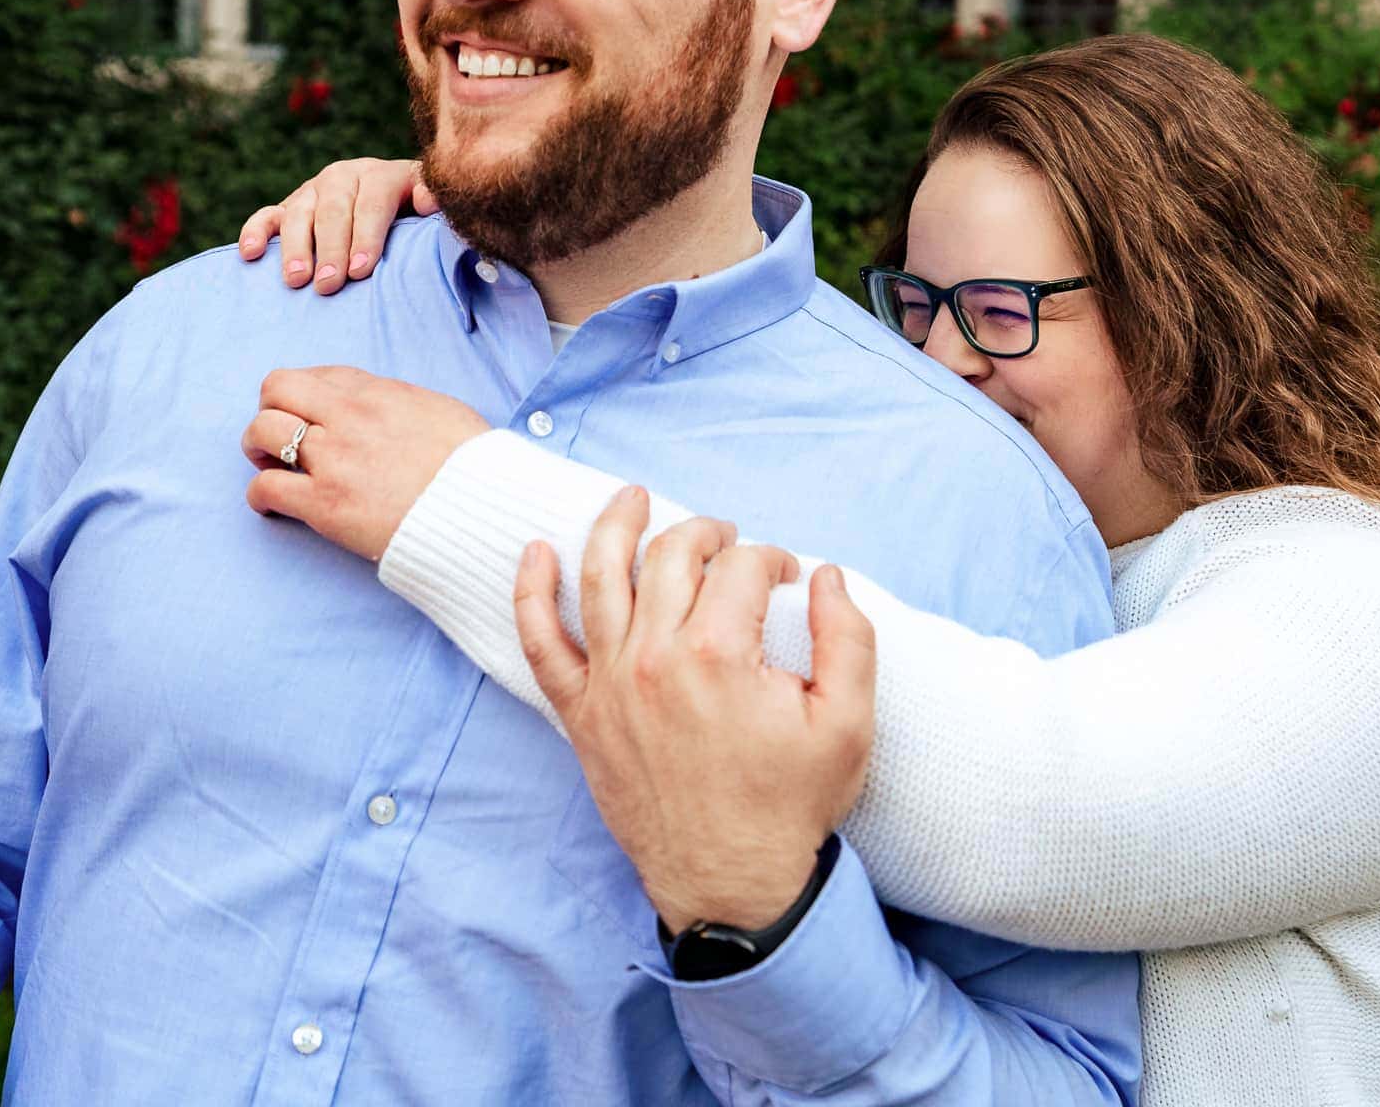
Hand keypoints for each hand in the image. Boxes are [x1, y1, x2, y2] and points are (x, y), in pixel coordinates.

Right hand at [236, 158, 433, 294]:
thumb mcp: (430, 206)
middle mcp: (345, 177)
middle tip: (329, 284)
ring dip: (296, 247)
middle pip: (334, 210)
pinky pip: (268, 215)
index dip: (367, 236)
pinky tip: (250, 254)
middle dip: (331, 249)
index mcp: (382, 175)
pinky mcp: (289, 205)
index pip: (373, 203)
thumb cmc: (415, 216)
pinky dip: (256, 231)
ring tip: (297, 280)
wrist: (393, 200)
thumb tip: (429, 202)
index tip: (361, 270)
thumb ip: (433, 202)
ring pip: (299, 213)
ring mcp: (313, 190)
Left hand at [241, 366, 487, 559]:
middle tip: (279, 433)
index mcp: (379, 393)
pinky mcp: (325, 503)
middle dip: (270, 407)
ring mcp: (334, 459)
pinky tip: (271, 506)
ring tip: (269, 464)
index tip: (310, 412)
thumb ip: (404, 402)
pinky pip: (266, 486)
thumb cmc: (472, 468)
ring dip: (257, 446)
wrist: (480, 510)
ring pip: (262, 430)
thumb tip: (388, 408)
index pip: (321, 374)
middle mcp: (349, 417)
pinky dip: (260, 495)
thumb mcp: (442, 411)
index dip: (307, 393)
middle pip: (277, 387)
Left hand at [513, 492, 876, 932]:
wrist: (731, 882)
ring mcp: (609, 684)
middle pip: (670, 556)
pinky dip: (531, 593)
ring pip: (600, 578)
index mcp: (718, 654)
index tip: (789, 578)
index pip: (742, 567)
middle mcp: (653, 658)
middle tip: (727, 538)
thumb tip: (828, 577)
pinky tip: (534, 553)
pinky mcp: (581, 714)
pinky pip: (540, 643)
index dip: (772, 560)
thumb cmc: (790, 806)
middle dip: (705, 533)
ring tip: (630, 497)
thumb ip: (848, 638)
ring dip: (614, 526)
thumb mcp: (848, 724)